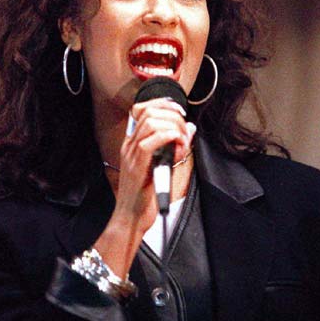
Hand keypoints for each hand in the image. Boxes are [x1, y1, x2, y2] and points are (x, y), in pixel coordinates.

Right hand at [114, 97, 194, 232]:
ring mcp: (131, 155)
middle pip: (149, 112)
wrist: (131, 217)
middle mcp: (130, 145)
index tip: (180, 111)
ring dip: (173, 127)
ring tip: (183, 141)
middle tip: (185, 131)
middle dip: (173, 116)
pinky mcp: (137, 167)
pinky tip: (178, 147)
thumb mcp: (162, 165)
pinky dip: (168, 138)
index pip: (143, 109)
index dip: (163, 103)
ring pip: (151, 123)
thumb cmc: (145, 195)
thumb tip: (189, 128)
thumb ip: (174, 146)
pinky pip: (151, 142)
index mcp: (133, 143)